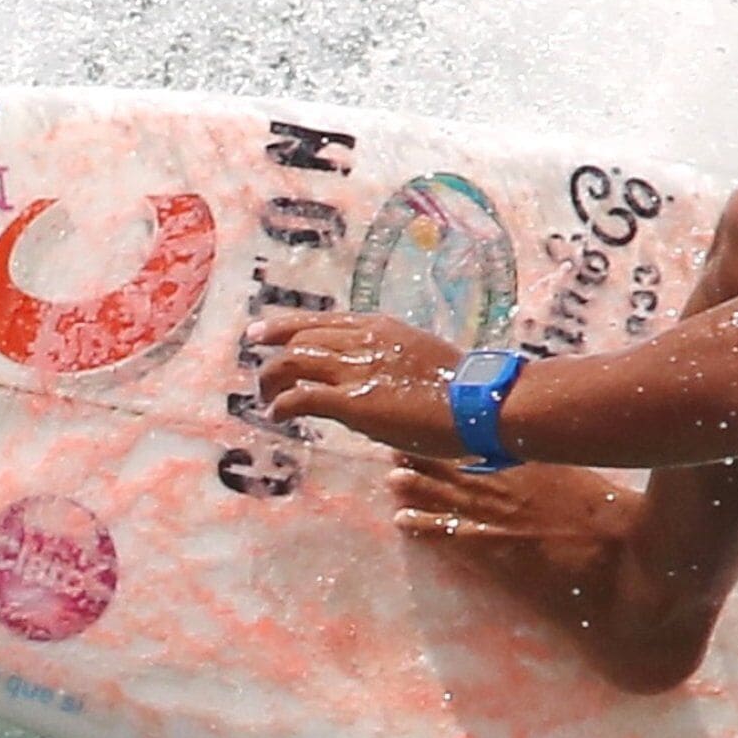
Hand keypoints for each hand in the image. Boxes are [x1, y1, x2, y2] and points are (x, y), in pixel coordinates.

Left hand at [246, 311, 466, 458]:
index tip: (261, 331)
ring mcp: (354, 370)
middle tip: (260, 371)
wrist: (477, 402)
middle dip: (273, 353)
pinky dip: (282, 405)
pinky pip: (300, 398)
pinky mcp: (351, 402)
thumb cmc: (461, 388)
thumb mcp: (420, 356)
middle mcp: (361, 341)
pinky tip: (277, 416)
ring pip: (292, 363)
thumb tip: (373, 377)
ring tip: (266, 398)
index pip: (322, 320)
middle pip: (299, 338)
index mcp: (379, 327)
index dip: (286, 325)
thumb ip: (390, 360)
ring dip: (272, 380)